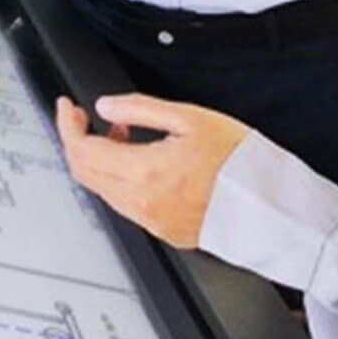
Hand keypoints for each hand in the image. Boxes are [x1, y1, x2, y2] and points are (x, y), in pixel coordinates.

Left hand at [53, 94, 248, 248]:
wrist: (270, 206)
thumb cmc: (239, 162)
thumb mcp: (190, 118)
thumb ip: (140, 110)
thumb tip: (106, 106)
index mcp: (144, 172)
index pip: (82, 149)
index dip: (67, 125)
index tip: (67, 107)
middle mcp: (141, 203)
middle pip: (84, 173)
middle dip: (76, 141)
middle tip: (85, 118)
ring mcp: (151, 221)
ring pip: (102, 190)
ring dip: (98, 161)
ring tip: (121, 135)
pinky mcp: (163, 232)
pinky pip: (124, 205)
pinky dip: (118, 180)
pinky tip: (138, 161)